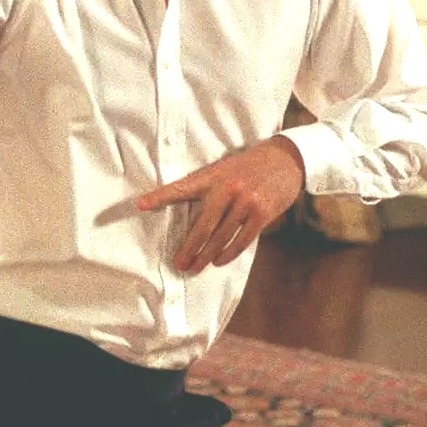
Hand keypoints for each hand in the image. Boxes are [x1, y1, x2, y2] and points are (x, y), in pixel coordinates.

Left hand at [136, 136, 305, 274]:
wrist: (286, 159)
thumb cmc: (249, 166)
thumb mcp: (225, 169)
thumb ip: (208, 187)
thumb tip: (190, 213)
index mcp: (212, 176)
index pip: (181, 188)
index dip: (159, 196)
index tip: (140, 204)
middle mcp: (227, 189)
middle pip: (203, 226)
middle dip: (189, 248)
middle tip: (179, 263)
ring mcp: (246, 202)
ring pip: (221, 237)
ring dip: (206, 255)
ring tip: (195, 267)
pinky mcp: (262, 213)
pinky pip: (242, 239)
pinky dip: (229, 253)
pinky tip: (218, 261)